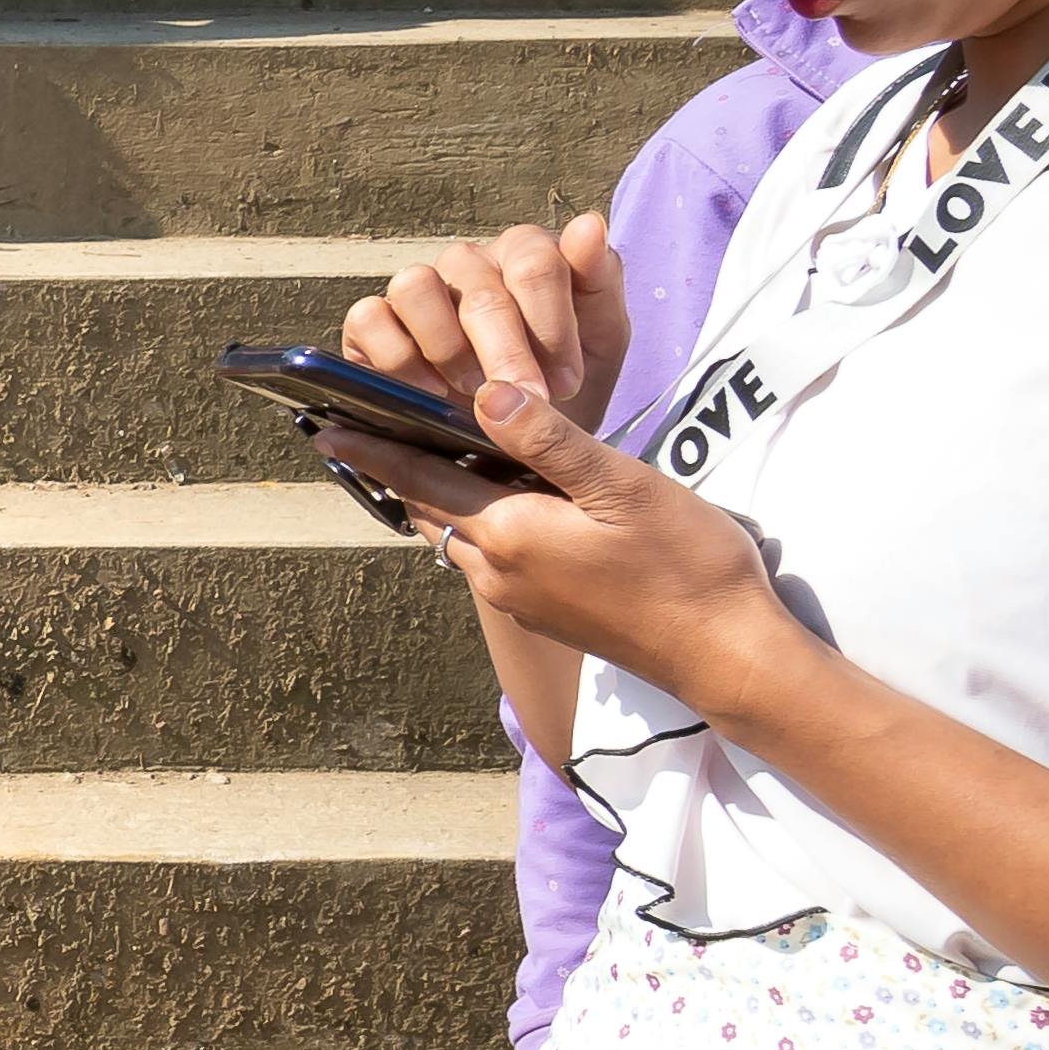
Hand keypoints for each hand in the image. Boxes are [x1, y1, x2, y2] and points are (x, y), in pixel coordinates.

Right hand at [343, 211, 631, 425]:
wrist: (520, 436)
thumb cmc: (561, 382)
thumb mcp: (602, 339)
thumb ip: (601, 281)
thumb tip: (589, 223)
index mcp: (525, 254)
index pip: (536, 262)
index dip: (551, 327)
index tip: (567, 384)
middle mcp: (468, 263)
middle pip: (480, 290)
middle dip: (507, 354)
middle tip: (524, 400)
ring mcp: (418, 289)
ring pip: (415, 286)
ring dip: (447, 348)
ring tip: (473, 393)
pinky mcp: (372, 322)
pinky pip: (368, 318)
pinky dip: (396, 356)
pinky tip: (427, 392)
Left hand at [383, 355, 812, 717]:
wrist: (724, 653)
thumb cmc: (684, 564)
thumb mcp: (621, 484)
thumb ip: (549, 440)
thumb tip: (484, 396)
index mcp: (508, 533)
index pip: (420, 479)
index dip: (373, 450)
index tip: (324, 430)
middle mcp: (498, 572)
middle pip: (430, 511)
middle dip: (397, 473)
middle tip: (361, 437)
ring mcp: (520, 600)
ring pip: (459, 538)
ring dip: (436, 500)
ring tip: (422, 461)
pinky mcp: (546, 613)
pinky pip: (488, 560)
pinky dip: (475, 525)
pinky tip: (495, 504)